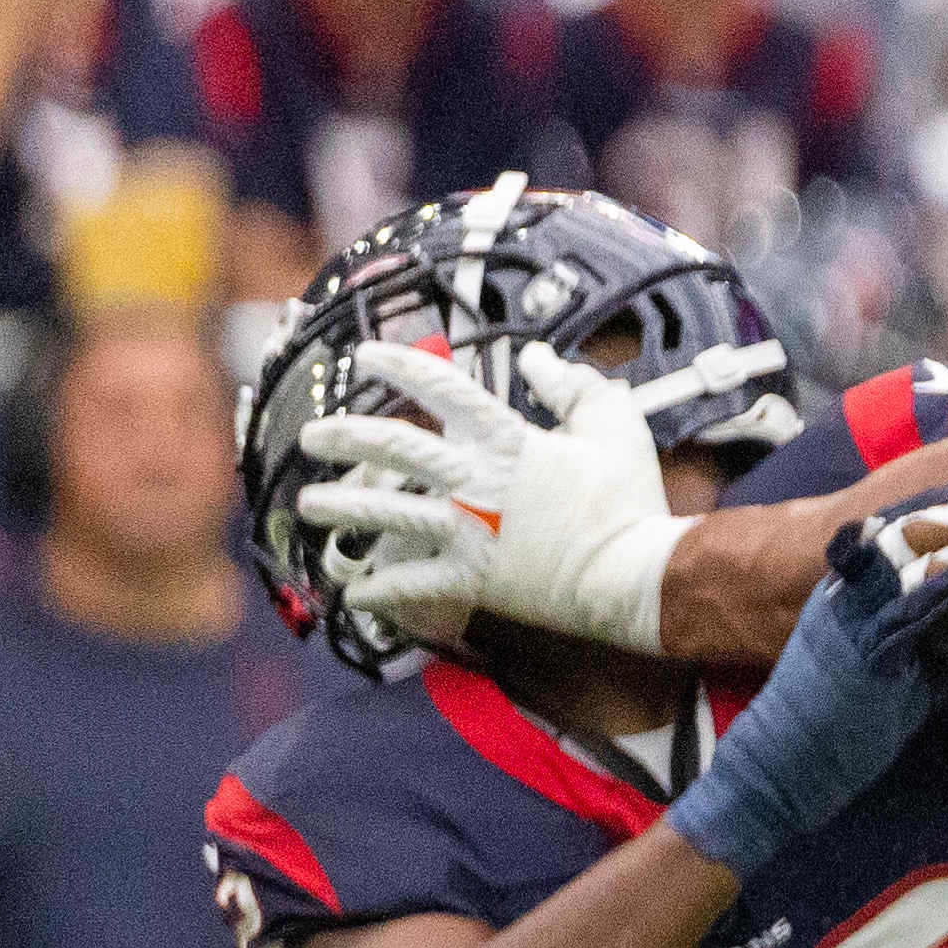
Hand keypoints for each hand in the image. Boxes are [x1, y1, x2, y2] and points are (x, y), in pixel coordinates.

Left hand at [299, 341, 683, 656]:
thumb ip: (575, 386)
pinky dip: (379, 590)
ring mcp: (466, 532)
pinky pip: (411, 584)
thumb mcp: (618, 426)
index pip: (441, 388)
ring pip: (385, 515)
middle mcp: (473, 481)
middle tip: (313, 435)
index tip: (366, 355)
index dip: (400, 365)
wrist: (637, 577)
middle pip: (391, 449)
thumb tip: (538, 357)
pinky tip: (354, 592)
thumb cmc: (631, 502)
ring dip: (341, 507)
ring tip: (309, 504)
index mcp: (506, 440)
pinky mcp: (471, 578)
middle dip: (344, 437)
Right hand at [661, 484, 947, 877]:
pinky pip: (909, 613)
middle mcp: (846, 595)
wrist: (784, 763)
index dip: (946, 509)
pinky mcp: (862, 652)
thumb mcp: (892, 675)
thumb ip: (931, 653)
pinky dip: (944, 587)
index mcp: (848, 592)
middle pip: (910, 538)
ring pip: (915, 565)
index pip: (900, 537)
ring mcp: (851, 620)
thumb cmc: (839, 722)